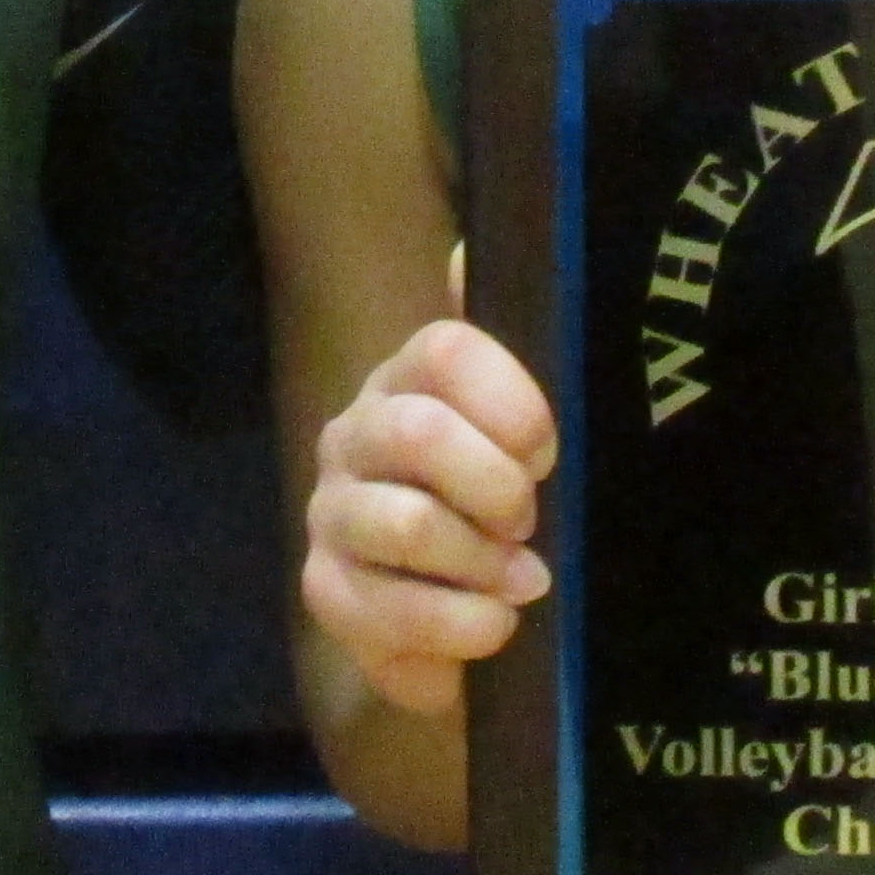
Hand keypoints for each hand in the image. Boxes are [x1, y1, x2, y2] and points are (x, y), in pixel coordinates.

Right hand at [303, 293, 558, 717]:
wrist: (472, 622)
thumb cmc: (510, 511)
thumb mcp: (531, 434)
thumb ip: (520, 345)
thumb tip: (468, 249)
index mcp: (409, 380)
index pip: (444, 350)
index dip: (511, 403)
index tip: (548, 454)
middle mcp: (356, 433)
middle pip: (421, 432)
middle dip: (496, 489)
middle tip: (529, 524)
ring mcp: (332, 511)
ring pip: (406, 522)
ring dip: (483, 562)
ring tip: (521, 582)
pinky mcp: (325, 589)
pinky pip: (389, 608)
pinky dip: (462, 624)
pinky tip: (495, 625)